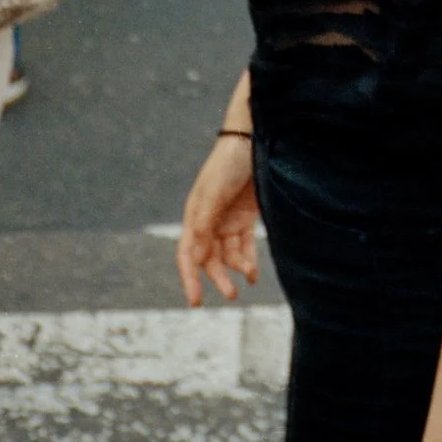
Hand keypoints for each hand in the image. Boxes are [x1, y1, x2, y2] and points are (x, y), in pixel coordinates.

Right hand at [176, 136, 258, 304]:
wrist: (254, 139)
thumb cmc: (228, 163)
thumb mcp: (213, 194)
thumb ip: (204, 225)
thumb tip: (196, 259)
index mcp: (195, 215)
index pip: (187, 254)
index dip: (189, 278)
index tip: (195, 301)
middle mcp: (210, 221)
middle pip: (210, 258)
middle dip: (218, 277)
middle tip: (230, 295)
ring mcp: (229, 219)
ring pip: (229, 254)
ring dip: (237, 268)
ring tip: (249, 277)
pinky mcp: (247, 217)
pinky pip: (245, 245)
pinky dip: (249, 259)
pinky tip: (253, 274)